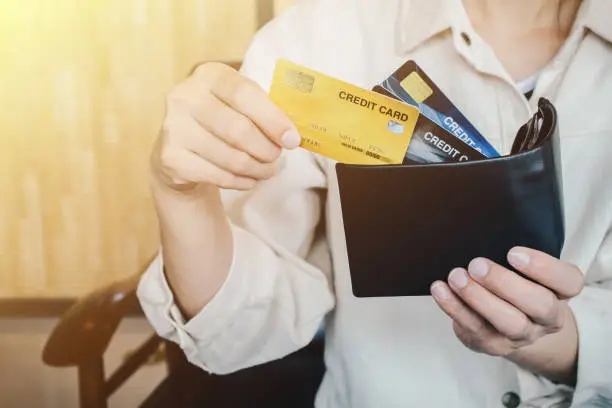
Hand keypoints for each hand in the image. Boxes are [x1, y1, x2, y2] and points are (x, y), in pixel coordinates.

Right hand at [151, 62, 299, 191]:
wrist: (178, 147)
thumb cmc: (220, 121)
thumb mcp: (239, 104)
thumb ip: (265, 111)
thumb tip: (292, 136)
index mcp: (208, 75)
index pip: (245, 93)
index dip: (273, 119)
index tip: (292, 140)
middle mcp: (185, 96)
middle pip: (238, 129)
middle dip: (266, 149)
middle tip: (277, 157)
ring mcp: (174, 127)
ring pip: (231, 157)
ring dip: (257, 169)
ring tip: (267, 170)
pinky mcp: (171, 157)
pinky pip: (217, 176)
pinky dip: (241, 182)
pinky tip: (249, 180)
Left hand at [431, 247, 583, 381]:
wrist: (507, 326)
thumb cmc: (514, 286)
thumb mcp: (523, 270)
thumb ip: (514, 255)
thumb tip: (482, 228)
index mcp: (560, 292)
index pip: (569, 281)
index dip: (545, 268)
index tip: (513, 252)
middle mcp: (546, 318)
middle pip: (539, 305)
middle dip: (506, 283)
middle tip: (477, 264)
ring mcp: (521, 335)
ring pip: (508, 322)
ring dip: (478, 297)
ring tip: (456, 277)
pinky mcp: (492, 343)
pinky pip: (473, 327)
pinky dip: (454, 307)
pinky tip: (440, 289)